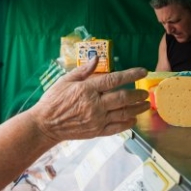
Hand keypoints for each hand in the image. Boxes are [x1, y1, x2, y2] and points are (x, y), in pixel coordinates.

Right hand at [29, 57, 149, 143]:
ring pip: (123, 113)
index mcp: (87, 89)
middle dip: (137, 94)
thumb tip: (96, 59)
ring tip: (145, 105)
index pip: (114, 80)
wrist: (45, 124)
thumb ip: (83, 71)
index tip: (142, 71)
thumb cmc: (53, 100)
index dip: (131, 75)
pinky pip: (116, 128)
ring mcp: (96, 120)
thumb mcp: (65, 80)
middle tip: (146, 92)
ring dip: (137, 109)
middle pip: (123, 98)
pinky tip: (133, 119)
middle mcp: (94, 104)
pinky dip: (127, 124)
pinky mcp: (96, 131)